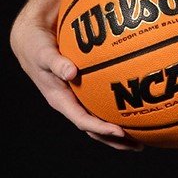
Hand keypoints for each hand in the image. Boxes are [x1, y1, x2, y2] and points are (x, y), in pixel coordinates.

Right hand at [10, 5, 143, 150]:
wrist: (31, 37)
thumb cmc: (36, 45)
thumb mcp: (43, 53)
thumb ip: (56, 62)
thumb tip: (72, 72)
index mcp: (59, 99)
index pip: (82, 120)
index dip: (101, 128)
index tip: (120, 132)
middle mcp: (70, 101)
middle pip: (94, 126)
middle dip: (114, 139)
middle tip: (138, 145)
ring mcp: (77, 94)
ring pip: (99, 116)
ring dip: (118, 127)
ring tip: (142, 133)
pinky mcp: (83, 84)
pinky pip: (101, 98)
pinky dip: (115, 105)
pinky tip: (134, 102)